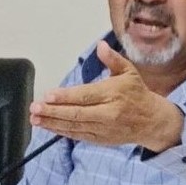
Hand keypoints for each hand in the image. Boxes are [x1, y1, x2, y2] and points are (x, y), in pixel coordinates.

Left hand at [30, 40, 183, 151]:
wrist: (151, 120)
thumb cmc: (137, 93)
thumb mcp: (129, 72)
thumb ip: (113, 59)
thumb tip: (101, 45)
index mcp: (113, 94)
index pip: (85, 96)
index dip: (65, 97)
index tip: (47, 95)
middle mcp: (108, 113)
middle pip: (77, 114)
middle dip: (53, 112)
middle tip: (34, 108)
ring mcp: (104, 128)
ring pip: (75, 127)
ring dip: (53, 123)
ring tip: (35, 118)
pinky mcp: (101, 139)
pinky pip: (78, 135)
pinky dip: (62, 131)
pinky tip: (48, 125)